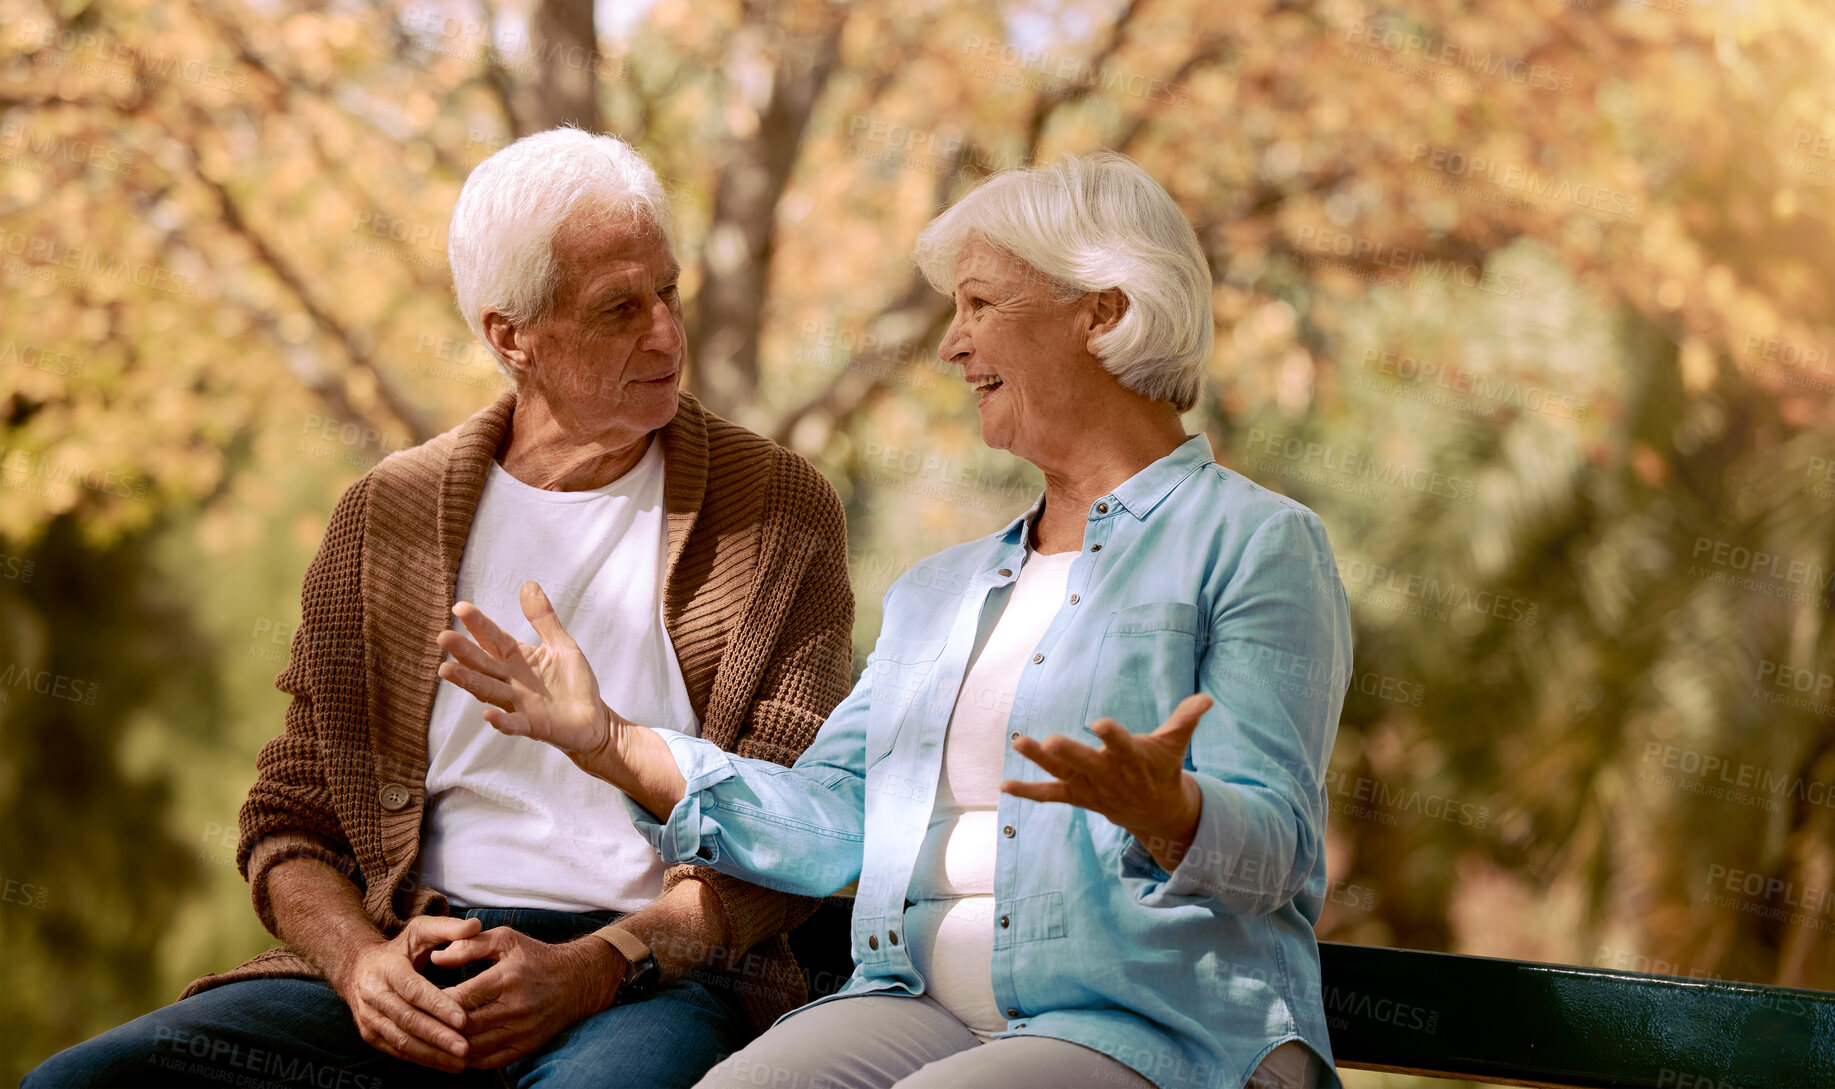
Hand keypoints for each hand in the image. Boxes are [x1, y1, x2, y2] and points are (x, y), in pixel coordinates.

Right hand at [330, 915, 479, 1071]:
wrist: (358, 969)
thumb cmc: (399, 949)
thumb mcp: (420, 931)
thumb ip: (448, 928)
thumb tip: (475, 925)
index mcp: (387, 968)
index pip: (413, 990)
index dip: (437, 1005)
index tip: (462, 1018)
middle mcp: (373, 994)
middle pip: (408, 1020)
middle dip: (438, 1036)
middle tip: (465, 1047)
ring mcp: (369, 1018)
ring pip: (402, 1040)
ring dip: (432, 1053)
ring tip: (460, 1061)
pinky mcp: (371, 1034)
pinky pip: (398, 1050)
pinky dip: (423, 1059)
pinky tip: (446, 1064)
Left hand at [432, 927, 621, 1068]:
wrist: (578, 981)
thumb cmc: (535, 957)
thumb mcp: (506, 939)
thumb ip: (469, 945)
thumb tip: (436, 957)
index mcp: (508, 976)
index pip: (461, 997)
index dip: (435, 1002)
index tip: (419, 999)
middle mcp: (517, 1006)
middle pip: (466, 1027)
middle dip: (438, 1027)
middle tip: (419, 1023)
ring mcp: (523, 1030)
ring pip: (474, 1048)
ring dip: (450, 1046)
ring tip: (432, 1038)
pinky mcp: (527, 1047)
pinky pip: (490, 1062)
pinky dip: (468, 1060)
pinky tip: (455, 1050)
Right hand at [437, 581, 623, 758]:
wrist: (593, 719)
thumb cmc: (574, 682)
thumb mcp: (561, 644)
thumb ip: (543, 618)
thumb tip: (528, 584)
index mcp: (518, 658)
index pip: (494, 638)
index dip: (479, 624)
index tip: (460, 607)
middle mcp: (511, 680)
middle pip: (483, 663)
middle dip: (464, 651)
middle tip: (443, 637)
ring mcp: (519, 704)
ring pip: (489, 691)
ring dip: (468, 682)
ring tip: (445, 670)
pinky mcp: (533, 726)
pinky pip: (514, 724)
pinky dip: (501, 721)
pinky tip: (488, 715)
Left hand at [1002, 693, 1212, 868]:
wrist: (1156, 813)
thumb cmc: (1162, 769)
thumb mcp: (1175, 744)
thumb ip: (1187, 719)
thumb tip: (1207, 699)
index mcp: (1132, 759)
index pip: (1122, 745)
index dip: (1112, 735)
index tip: (1099, 723)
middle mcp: (1108, 774)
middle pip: (1086, 763)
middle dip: (1069, 753)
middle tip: (1050, 741)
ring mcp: (1090, 787)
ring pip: (1062, 774)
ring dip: (1039, 761)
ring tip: (1019, 743)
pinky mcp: (1076, 795)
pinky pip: (1049, 795)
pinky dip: (1028, 791)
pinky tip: (1005, 785)